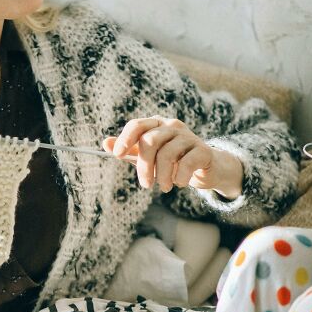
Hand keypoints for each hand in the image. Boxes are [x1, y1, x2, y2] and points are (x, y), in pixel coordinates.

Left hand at [102, 116, 242, 197]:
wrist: (206, 169)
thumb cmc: (173, 161)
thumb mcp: (148, 156)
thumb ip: (129, 151)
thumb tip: (105, 143)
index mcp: (156, 125)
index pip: (137, 125)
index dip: (125, 139)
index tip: (117, 155)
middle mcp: (172, 126)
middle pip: (150, 141)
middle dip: (144, 166)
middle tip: (146, 185)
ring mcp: (189, 137)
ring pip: (167, 154)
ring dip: (162, 176)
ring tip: (164, 186)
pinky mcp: (203, 150)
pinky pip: (187, 163)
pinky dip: (180, 178)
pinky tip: (179, 183)